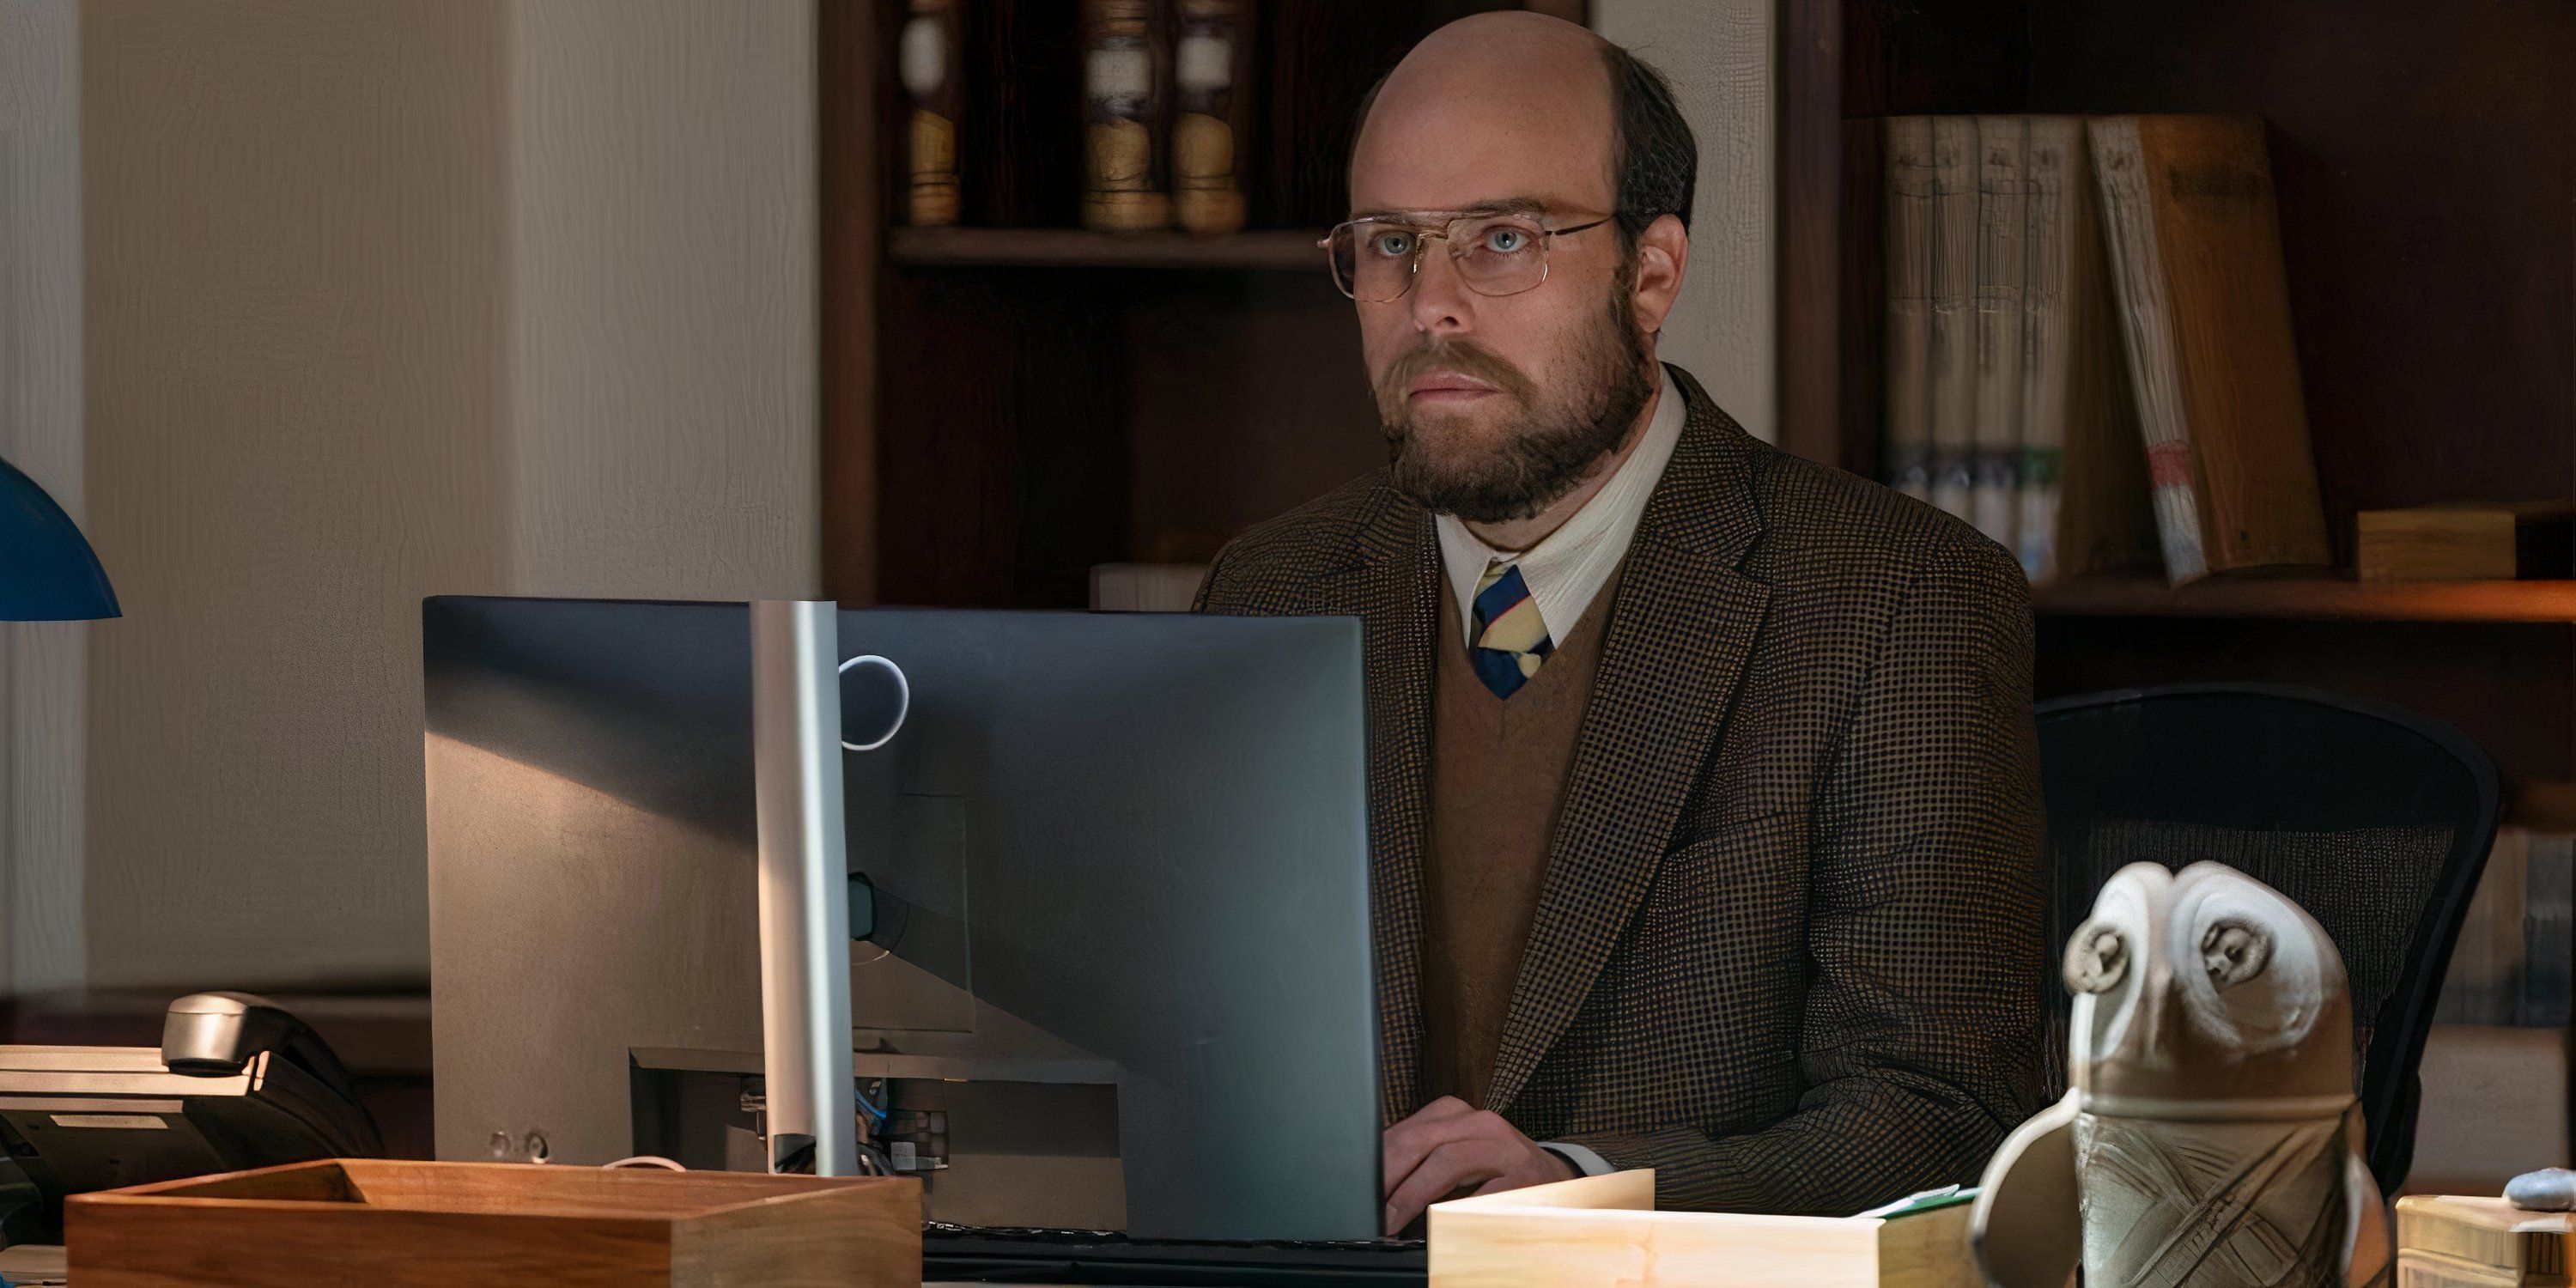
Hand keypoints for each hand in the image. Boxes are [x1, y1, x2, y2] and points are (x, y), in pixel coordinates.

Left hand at [1380, 1096, 1575, 1233]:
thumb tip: (1376, 1183)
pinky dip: (1458, 1208)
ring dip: (1413, 1194)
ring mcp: (1504, 1147)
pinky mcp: (1524, 1176)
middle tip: (1368, 1209)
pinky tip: (1437, 1224)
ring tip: (1392, 1219)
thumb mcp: (1457, 1154)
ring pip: (1447, 1162)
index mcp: (1457, 1114)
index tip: (1359, 1187)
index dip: (1378, 1160)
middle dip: (1388, 1178)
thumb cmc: (1495, 1170)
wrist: (1554, 1179)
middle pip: (1420, 1142)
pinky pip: (1484, 1192)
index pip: (1406, 1131)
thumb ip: (1422, 1160)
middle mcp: (1480, 1123)